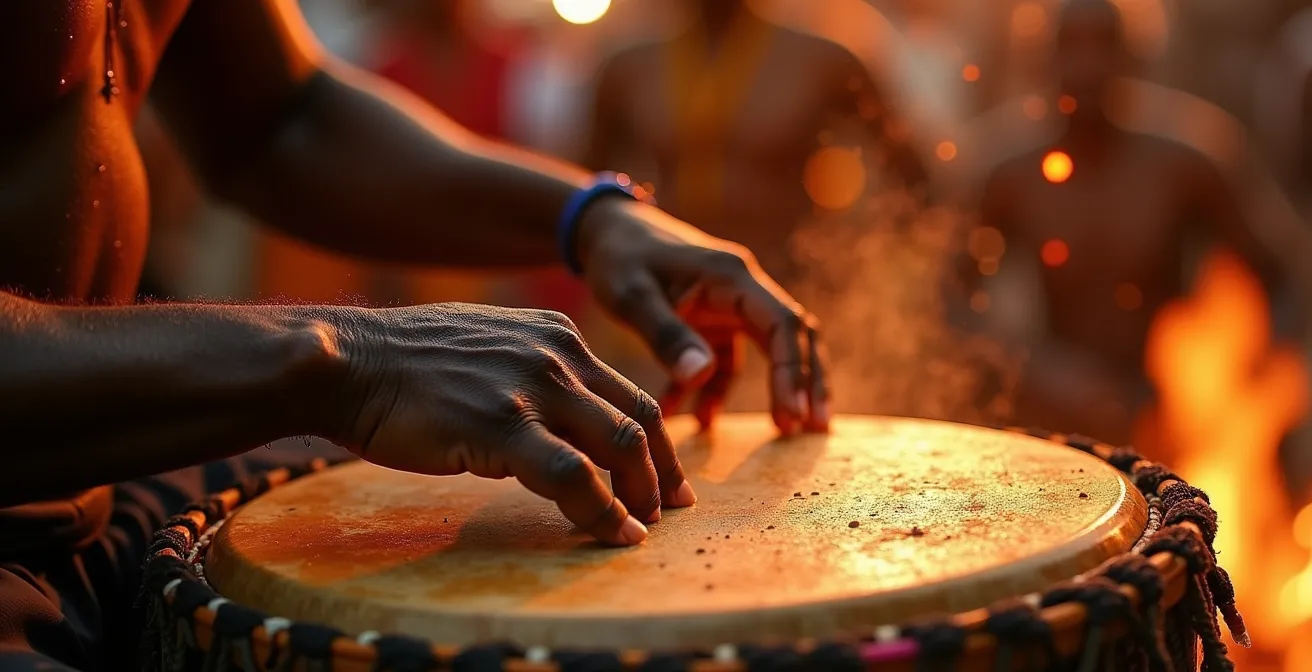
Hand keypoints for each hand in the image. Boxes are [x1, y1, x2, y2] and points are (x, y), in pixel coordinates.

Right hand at [333, 303, 696, 545]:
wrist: (346, 360)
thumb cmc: (405, 363)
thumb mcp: (488, 347)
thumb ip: (531, 371)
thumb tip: (556, 418)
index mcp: (556, 336)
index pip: (630, 391)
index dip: (658, 441)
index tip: (664, 476)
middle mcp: (557, 354)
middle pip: (640, 418)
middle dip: (661, 472)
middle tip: (668, 509)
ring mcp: (532, 387)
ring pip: (619, 445)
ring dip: (639, 495)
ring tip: (639, 528)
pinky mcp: (503, 425)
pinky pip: (574, 477)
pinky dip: (603, 511)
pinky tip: (611, 532)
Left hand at [576, 199, 829, 434]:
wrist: (602, 233)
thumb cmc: (618, 257)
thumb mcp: (632, 297)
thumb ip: (666, 335)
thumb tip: (700, 375)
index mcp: (732, 277)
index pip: (783, 324)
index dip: (793, 370)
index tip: (792, 414)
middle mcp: (742, 289)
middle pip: (793, 336)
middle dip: (806, 381)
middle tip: (815, 428)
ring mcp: (731, 306)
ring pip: (771, 349)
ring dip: (778, 388)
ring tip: (785, 432)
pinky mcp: (713, 321)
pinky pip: (728, 360)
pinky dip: (717, 390)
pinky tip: (698, 418)